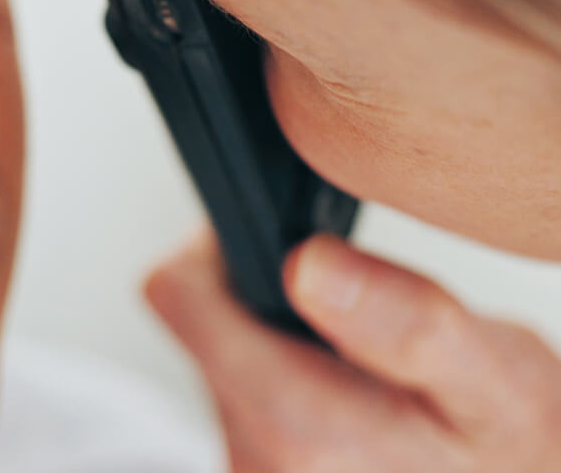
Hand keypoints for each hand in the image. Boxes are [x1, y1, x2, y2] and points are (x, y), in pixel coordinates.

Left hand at [145, 231, 560, 471]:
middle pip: (201, 328)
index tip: (292, 251)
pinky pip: (246, 409)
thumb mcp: (497, 380)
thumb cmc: (517, 455)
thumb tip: (309, 265)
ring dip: (282, 355)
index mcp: (298, 431)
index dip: (225, 247)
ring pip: (223, 368)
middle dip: (268, 308)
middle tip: (354, 321)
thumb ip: (409, 321)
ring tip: (364, 376)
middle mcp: (256, 465)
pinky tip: (353, 413)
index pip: (181, 295)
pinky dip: (290, 394)